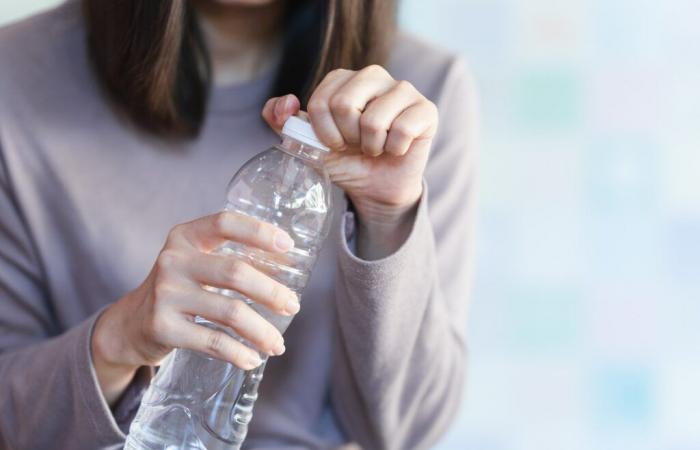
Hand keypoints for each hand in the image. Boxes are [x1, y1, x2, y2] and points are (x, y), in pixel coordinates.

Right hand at [91, 212, 299, 403]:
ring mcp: (165, 294)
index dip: (259, 231)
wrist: (131, 323)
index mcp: (185, 236)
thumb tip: (288, 272)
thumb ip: (230, 259)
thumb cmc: (180, 289)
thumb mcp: (196, 263)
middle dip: (271, 292)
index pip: (224, 223)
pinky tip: (252, 359)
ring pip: (230, 312)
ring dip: (261, 331)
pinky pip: (213, 342)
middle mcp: (172, 260)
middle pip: (235, 272)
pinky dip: (239, 353)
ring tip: (277, 344)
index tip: (288, 245)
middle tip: (293, 306)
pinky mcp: (163, 327)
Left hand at [262, 65, 437, 224]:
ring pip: (373, 121)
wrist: (375, 186)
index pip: (321, 102)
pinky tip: (396, 148)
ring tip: (376, 147)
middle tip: (356, 145)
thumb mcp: (306, 143)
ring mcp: (403, 89)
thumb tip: (287, 104)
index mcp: (343, 78)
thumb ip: (282, 121)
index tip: (335, 142)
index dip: (324, 133)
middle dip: (346, 138)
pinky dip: (394, 149)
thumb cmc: (344, 159)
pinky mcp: (426, 109)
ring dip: (371, 146)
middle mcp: (373, 75)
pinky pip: (402, 130)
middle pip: (345, 105)